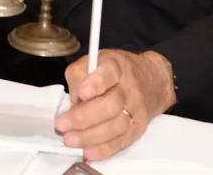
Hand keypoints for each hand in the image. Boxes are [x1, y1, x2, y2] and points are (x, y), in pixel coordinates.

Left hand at [54, 50, 175, 161]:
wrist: (150, 80)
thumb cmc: (114, 71)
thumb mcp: (93, 60)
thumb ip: (78, 76)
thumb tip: (73, 99)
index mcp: (116, 67)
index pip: (108, 74)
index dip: (95, 84)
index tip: (81, 93)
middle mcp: (129, 88)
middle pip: (110, 105)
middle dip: (83, 117)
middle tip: (62, 124)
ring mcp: (136, 109)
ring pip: (116, 126)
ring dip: (91, 136)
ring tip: (70, 139)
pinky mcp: (139, 127)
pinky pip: (123, 140)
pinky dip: (105, 148)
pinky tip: (89, 151)